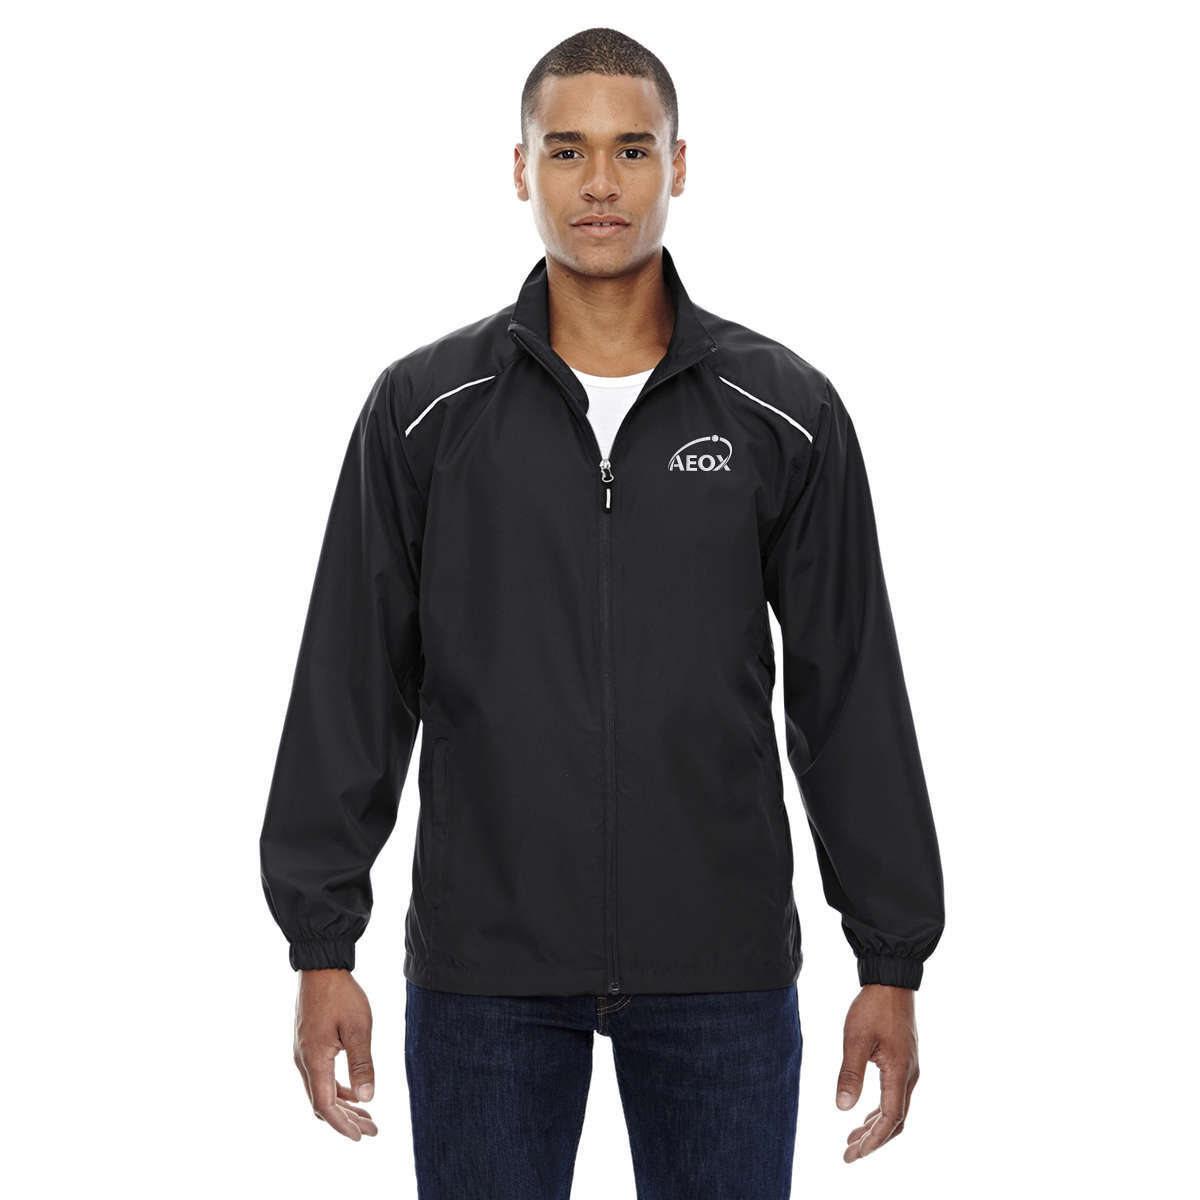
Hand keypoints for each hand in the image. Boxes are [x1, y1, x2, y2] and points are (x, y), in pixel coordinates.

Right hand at [293, 968, 379, 1139]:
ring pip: (320, 1091)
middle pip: (322, 1103)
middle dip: (346, 1120)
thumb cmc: (340, 995)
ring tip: (367, 1116)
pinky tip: (354, 1092)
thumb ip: (362, 1064)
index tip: (361, 1136)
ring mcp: (303, 1053)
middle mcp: (303, 1061)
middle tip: (372, 1130)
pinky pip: (320, 1076)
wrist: (320, 967)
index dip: (343, 1124)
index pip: (325, 1105)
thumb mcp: (358, 1028)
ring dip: (343, 1106)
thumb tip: (368, 1098)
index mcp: (314, 1060)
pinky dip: (337, 1089)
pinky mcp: (307, 1045)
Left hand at [836, 984, 918, 1162]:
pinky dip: (881, 1111)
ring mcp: (909, 1068)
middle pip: (895, 1120)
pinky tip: (866, 1114)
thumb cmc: (873, 1008)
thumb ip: (850, 1074)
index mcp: (899, 1073)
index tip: (854, 1154)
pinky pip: (896, 1095)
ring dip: (876, 1126)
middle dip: (873, 1140)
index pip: (890, 1118)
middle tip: (849, 1154)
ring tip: (853, 1139)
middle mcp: (910, 1075)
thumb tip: (843, 1108)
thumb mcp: (855, 1039)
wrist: (891, 982)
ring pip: (896, 1109)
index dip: (873, 1140)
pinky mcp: (905, 1061)